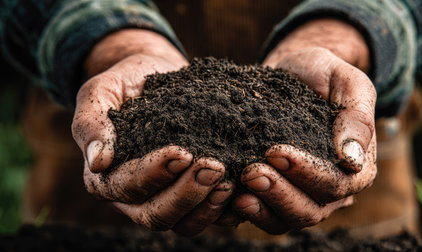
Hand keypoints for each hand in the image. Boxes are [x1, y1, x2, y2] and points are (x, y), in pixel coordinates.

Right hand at [71, 29, 234, 235]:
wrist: (155, 76)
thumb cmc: (126, 83)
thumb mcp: (100, 92)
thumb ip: (91, 123)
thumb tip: (97, 162)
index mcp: (107, 177)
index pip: (127, 186)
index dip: (153, 174)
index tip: (182, 152)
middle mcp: (134, 197)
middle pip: (157, 214)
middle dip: (187, 194)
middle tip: (215, 167)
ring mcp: (165, 199)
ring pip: (184, 223)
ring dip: (208, 206)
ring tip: (230, 180)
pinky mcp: (191, 195)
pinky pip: (208, 216)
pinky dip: (225, 209)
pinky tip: (241, 189)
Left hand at [233, 19, 376, 233]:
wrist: (293, 72)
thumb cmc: (323, 74)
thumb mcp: (349, 83)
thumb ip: (358, 118)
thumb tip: (351, 160)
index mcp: (356, 169)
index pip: (334, 184)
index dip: (307, 173)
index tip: (276, 151)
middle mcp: (331, 189)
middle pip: (309, 211)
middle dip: (279, 194)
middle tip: (251, 172)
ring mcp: (301, 193)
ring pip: (284, 219)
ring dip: (261, 208)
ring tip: (238, 192)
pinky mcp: (274, 192)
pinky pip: (262, 213)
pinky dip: (245, 211)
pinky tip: (228, 198)